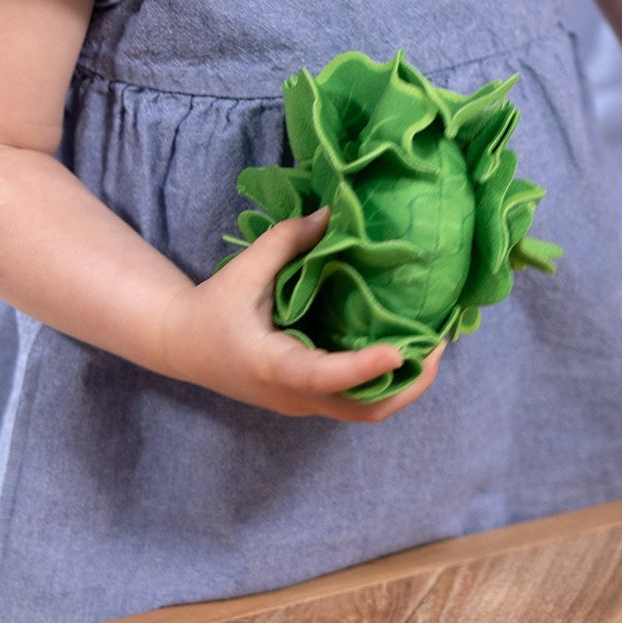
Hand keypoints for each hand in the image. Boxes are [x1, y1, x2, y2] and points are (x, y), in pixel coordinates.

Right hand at [155, 210, 442, 421]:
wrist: (181, 345)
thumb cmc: (212, 307)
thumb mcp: (244, 270)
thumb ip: (288, 240)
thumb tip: (333, 211)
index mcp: (272, 365)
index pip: (324, 376)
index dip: (364, 367)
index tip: (401, 351)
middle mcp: (293, 396)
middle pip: (363, 409)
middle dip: (409, 383)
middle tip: (440, 344)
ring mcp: (304, 404)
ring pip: (366, 411)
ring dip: (405, 386)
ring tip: (435, 346)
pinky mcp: (310, 400)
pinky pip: (358, 401)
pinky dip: (389, 382)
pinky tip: (409, 349)